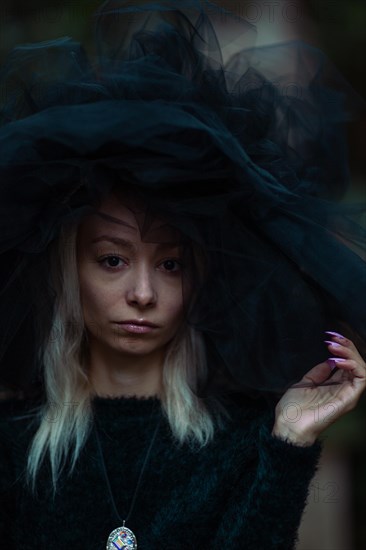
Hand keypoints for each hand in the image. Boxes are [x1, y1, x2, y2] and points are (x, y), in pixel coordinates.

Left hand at [272, 331, 365, 445]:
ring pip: (362, 368)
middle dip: (347, 346)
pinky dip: (353, 365)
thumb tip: (328, 361)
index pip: (347, 362)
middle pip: (356, 362)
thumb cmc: (293, 408)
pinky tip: (338, 360)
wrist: (289, 424)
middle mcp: (344, 389)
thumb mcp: (305, 383)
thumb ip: (318, 373)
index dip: (342, 347)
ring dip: (350, 353)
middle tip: (333, 338)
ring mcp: (347, 394)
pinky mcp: (349, 399)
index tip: (330, 336)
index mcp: (334, 385)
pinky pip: (361, 379)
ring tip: (334, 347)